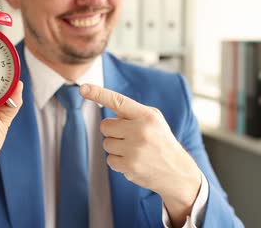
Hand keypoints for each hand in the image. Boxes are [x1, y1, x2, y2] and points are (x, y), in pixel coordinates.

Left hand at [80, 84, 200, 226]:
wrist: (177, 172)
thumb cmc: (161, 141)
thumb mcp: (154, 120)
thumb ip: (133, 113)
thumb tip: (107, 110)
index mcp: (147, 115)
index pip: (118, 101)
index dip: (98, 94)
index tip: (83, 88)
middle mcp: (141, 131)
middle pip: (105, 125)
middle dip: (113, 131)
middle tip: (129, 137)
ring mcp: (135, 150)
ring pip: (106, 143)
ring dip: (116, 147)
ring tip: (134, 150)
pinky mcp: (129, 166)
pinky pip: (109, 159)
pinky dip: (118, 161)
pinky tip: (133, 161)